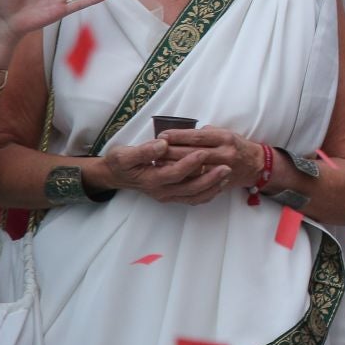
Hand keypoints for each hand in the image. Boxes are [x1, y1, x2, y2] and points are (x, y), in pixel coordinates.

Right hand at [99, 139, 233, 204]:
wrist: (116, 176)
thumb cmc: (120, 163)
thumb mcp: (123, 155)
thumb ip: (143, 151)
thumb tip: (162, 145)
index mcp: (150, 179)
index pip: (174, 173)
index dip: (189, 163)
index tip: (203, 152)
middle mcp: (161, 191)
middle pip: (189, 188)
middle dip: (209, 178)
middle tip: (227, 166)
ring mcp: (168, 196)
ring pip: (194, 196)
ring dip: (213, 186)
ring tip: (228, 174)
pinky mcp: (173, 196)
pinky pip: (194, 199)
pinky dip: (209, 193)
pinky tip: (220, 183)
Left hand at [159, 126, 267, 187]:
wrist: (255, 165)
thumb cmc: (236, 146)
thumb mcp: (225, 133)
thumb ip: (206, 133)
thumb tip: (183, 134)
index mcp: (224, 138)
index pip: (197, 137)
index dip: (177, 136)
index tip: (162, 136)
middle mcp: (224, 154)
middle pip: (191, 153)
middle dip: (170, 152)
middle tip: (154, 150)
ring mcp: (221, 170)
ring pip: (192, 170)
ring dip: (173, 166)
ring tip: (158, 163)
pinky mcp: (219, 183)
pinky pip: (198, 182)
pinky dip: (183, 179)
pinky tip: (172, 176)